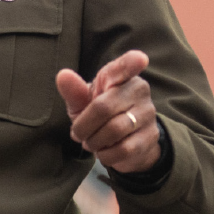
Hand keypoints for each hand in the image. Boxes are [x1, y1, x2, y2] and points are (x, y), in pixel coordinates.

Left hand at [56, 50, 160, 173]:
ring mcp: (147, 114)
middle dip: (84, 126)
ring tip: (91, 142)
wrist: (125, 141)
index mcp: (119, 76)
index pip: (125, 67)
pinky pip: (124, 149)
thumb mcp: (83, 102)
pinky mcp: (151, 137)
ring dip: (94, 142)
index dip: (132, 63)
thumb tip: (63, 75)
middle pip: (104, 108)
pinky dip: (107, 155)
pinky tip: (104, 151)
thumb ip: (74, 90)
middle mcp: (138, 91)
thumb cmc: (99, 114)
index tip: (140, 59)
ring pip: (114, 130)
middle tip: (78, 134)